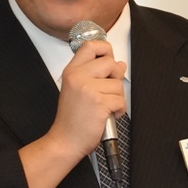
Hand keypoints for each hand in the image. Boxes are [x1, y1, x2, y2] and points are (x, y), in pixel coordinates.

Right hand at [50, 39, 126, 159]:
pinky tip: (108, 115)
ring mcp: (88, 89)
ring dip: (117, 98)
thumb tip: (119, 64)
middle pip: (110, 63)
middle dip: (116, 78)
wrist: (66, 141)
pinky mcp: (99, 103)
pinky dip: (119, 110)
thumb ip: (97, 75)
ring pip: (118, 84)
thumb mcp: (78, 90)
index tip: (109, 59)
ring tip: (105, 107)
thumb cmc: (72, 119)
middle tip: (108, 90)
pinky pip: (121, 100)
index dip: (105, 49)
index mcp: (72, 71)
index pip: (91, 46)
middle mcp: (78, 77)